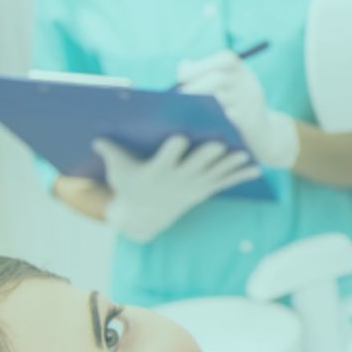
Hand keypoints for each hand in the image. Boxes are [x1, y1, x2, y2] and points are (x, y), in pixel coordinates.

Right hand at [93, 136, 256, 242]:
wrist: (143, 217)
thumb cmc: (130, 186)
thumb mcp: (117, 171)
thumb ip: (110, 152)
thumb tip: (95, 135)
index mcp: (157, 171)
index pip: (166, 158)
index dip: (172, 150)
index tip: (179, 137)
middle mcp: (178, 180)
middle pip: (195, 166)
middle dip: (207, 156)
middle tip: (220, 144)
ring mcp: (194, 186)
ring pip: (215, 173)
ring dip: (230, 165)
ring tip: (246, 154)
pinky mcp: (204, 190)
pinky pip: (225, 183)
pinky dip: (241, 176)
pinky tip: (257, 169)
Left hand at [177, 50, 298, 169]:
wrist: (264, 134)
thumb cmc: (236, 106)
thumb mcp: (228, 85)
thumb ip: (205, 73)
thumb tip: (183, 66)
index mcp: (243, 71)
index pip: (224, 59)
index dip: (200, 66)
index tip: (182, 77)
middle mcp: (249, 85)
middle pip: (218, 79)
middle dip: (194, 87)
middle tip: (179, 97)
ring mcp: (250, 105)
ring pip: (219, 101)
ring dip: (198, 104)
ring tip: (184, 110)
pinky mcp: (247, 125)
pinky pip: (224, 121)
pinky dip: (207, 120)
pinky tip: (195, 123)